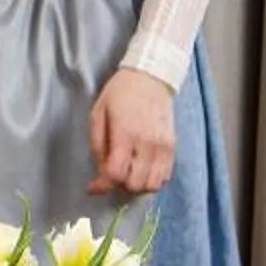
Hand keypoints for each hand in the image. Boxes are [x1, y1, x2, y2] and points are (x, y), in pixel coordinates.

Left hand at [87, 67, 176, 191]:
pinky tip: (141, 169)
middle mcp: (147, 143)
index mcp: (125, 133)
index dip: (101, 185)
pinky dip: (151, 179)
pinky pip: (165, 176)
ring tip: (126, 173)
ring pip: (152, 184)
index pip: (116, 172)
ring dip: (136, 184)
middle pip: (135, 183)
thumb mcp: (97, 114)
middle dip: (118, 185)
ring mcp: (163, 146)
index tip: (92, 187)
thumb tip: (100, 172)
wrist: (149, 78)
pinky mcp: (173, 147)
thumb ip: (98, 146)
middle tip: (110, 175)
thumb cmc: (119, 94)